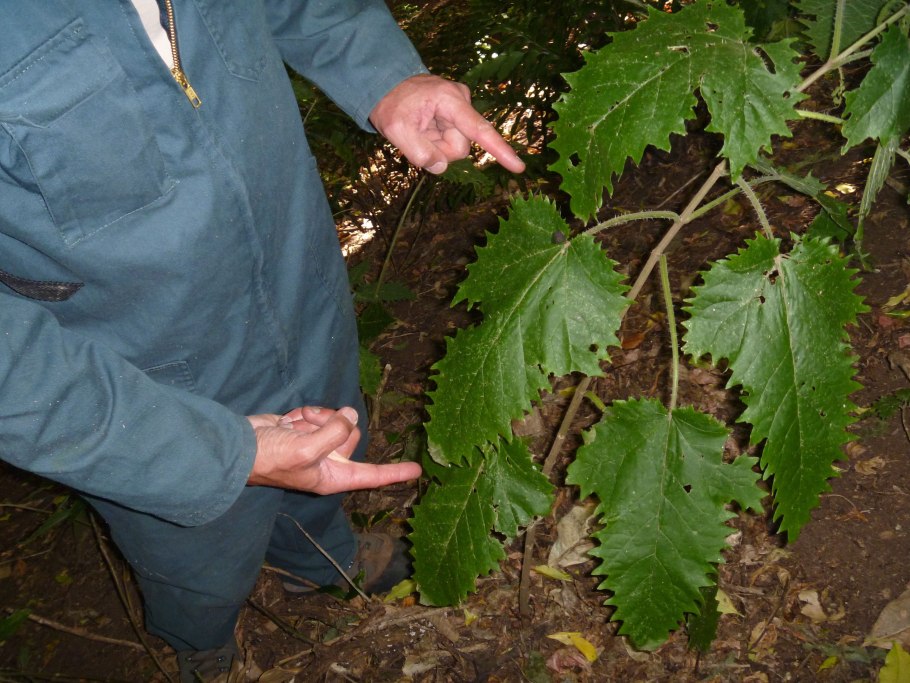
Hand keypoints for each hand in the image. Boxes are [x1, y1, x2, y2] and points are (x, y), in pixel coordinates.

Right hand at [246, 406, 420, 493]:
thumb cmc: (271, 457)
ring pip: (336, 420)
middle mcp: (328, 462)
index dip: (394, 472)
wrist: (239, 445)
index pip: (370, 475)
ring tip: (296, 424)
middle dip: (333, 424)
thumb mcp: (306, 450)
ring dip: (316, 417)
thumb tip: (351, 415)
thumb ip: (334, 433)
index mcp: (332, 477)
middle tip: (311, 427)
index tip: (417, 470)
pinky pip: (320, 414)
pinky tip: (289, 420)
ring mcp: (318, 444)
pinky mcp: (306, 428)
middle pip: (352, 436)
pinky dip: (306, 413)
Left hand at [370, 73, 525, 174]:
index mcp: (449, 100)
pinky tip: (424, 128)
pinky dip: (437, 141)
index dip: (499, 150)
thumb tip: (441, 167)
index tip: (518, 167)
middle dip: (440, 150)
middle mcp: (461, 101)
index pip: (480, 130)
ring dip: (437, 146)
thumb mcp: (396, 130)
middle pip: (461, 146)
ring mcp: (459, 108)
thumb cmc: (391, 104)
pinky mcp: (456, 114)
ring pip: (456, 146)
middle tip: (416, 136)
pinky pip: (452, 139)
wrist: (386, 84)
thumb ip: (418, 152)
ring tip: (418, 130)